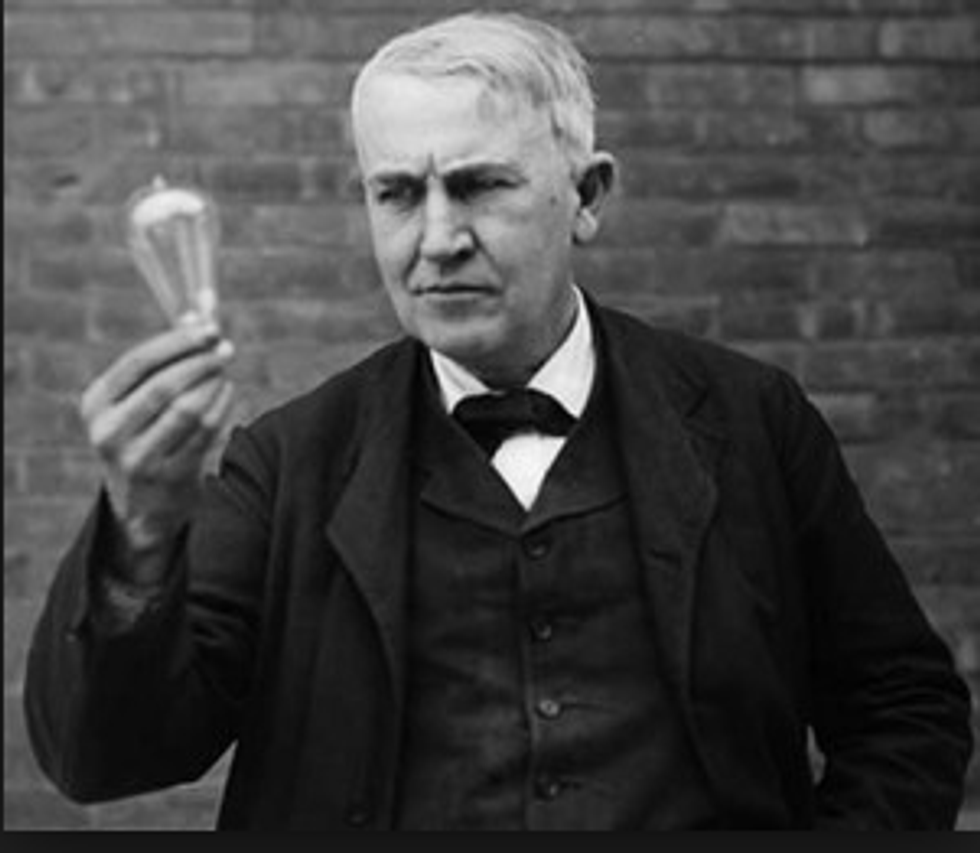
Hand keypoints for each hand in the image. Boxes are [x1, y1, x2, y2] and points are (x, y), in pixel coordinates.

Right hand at [79, 322, 235, 583]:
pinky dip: (222, 407)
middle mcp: (109, 431)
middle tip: (227, 348)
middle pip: (164, 385)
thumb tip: (201, 307)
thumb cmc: (146, 431)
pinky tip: (228, 392)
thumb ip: (167, 354)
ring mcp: (137, 458)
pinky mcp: (168, 477)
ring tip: (225, 371)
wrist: (144, 503)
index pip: (138, 361)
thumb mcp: (139, 397)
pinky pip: (205, 433)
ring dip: (214, 384)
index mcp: (96, 403)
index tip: (210, 327)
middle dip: (201, 362)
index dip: (178, 341)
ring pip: (188, 409)